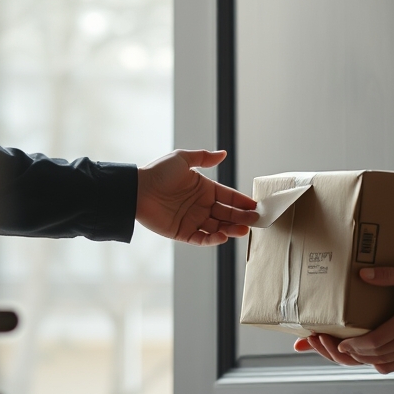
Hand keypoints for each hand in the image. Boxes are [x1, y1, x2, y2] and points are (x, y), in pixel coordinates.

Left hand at [136, 149, 257, 245]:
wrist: (137, 189)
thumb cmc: (158, 172)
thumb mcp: (182, 159)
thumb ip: (204, 158)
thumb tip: (223, 153)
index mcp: (204, 189)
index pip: (228, 197)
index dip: (242, 201)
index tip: (256, 206)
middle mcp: (201, 206)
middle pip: (226, 214)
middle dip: (241, 218)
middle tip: (255, 221)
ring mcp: (192, 220)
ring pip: (217, 228)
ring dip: (231, 230)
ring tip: (243, 230)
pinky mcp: (182, 233)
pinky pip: (201, 238)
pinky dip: (213, 239)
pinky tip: (223, 236)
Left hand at [294, 266, 393, 372]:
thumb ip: (387, 275)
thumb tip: (361, 274)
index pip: (376, 342)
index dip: (355, 346)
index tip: (340, 343)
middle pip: (378, 355)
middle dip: (354, 354)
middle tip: (337, 348)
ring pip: (389, 363)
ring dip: (367, 360)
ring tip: (351, 354)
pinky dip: (385, 365)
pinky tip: (374, 360)